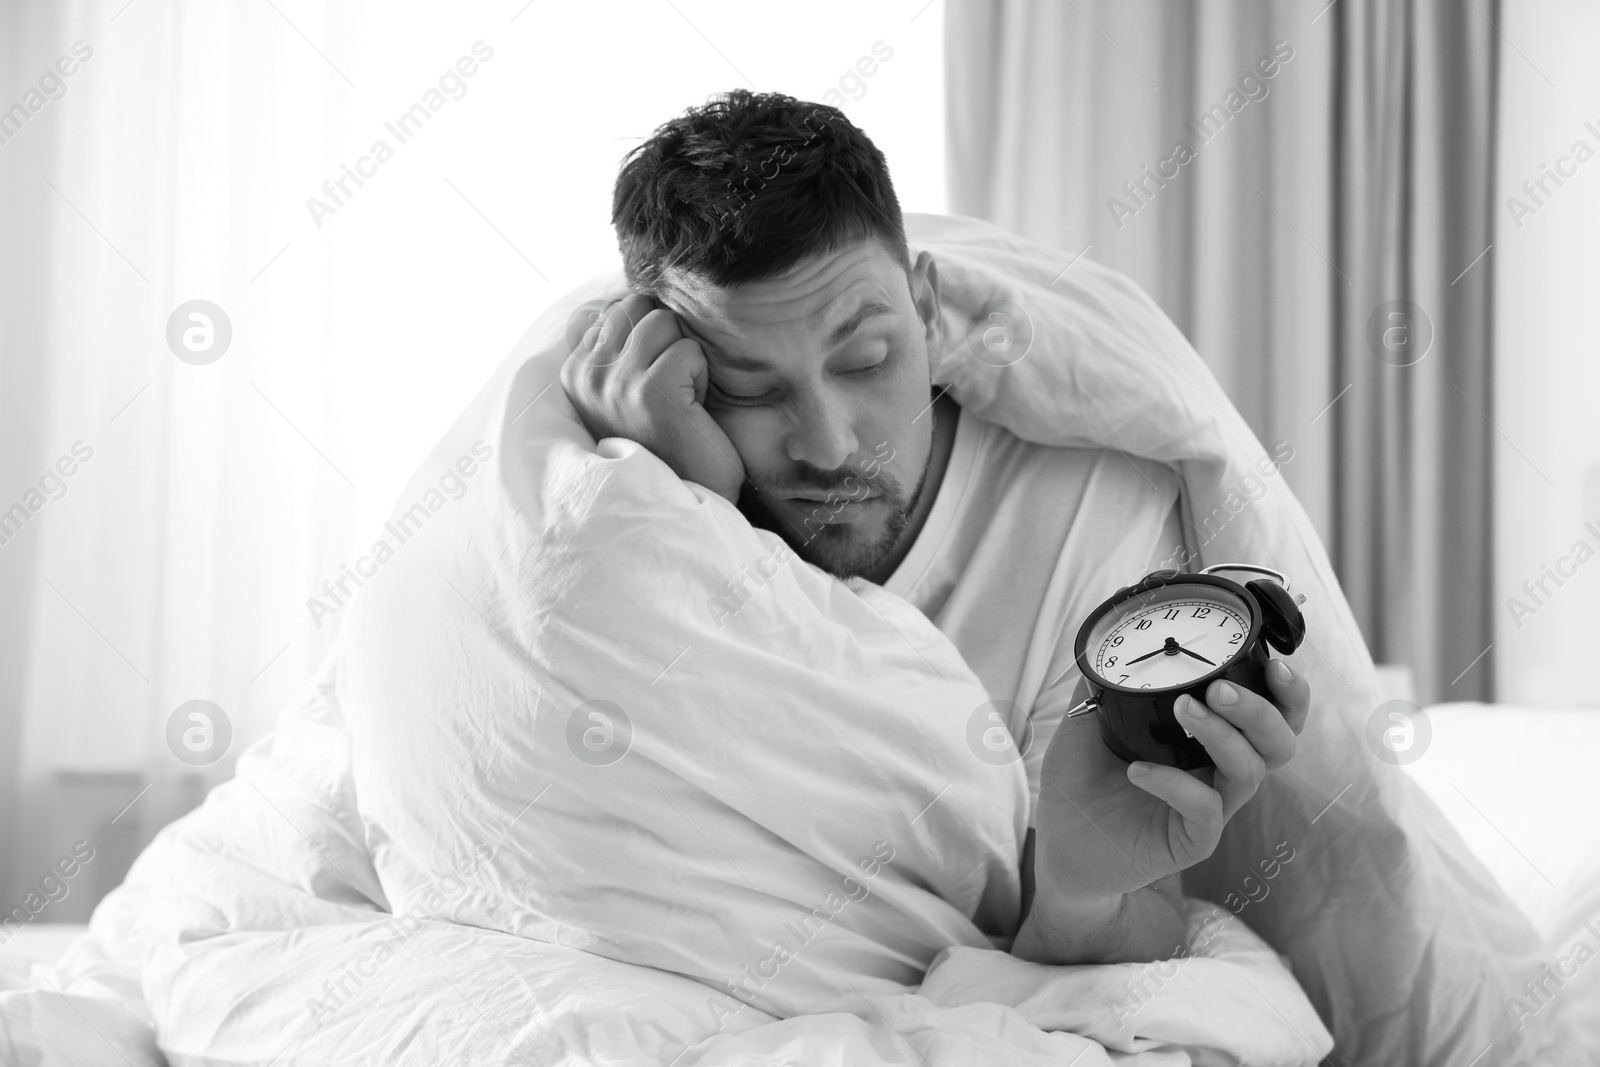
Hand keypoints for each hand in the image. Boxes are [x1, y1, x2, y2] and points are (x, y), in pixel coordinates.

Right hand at [559, 293, 744, 502]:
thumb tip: (623, 291)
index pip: (617, 307)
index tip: (651, 384)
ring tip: (679, 401)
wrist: (691, 499)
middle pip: (639, 306)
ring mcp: (612, 385)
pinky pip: (688, 350)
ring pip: (663, 322)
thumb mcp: (628, 388)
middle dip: (667, 339)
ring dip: (685, 358)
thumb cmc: (669, 441)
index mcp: (574, 372)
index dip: (649, 337)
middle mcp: (585, 377)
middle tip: (671, 390)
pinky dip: (701, 377)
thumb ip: (617, 342)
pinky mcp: (647, 393)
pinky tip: (690, 412)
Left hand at [1030, 660, 1310, 907]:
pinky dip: (1177, 785)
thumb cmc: (1079, 784)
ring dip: (1222, 735)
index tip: (1275, 664)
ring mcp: (1210, 808)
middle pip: (1278, 742)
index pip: (1271, 713)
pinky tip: (1138, 771)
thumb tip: (1106, 639)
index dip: (1286, 692)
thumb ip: (1102, 685)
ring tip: (1183, 709)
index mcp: (1209, 739)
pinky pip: (1206, 810)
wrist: (1060, 845)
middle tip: (1220, 689)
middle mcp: (1219, 771)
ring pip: (1250, 771)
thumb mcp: (1085, 724)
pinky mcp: (1193, 840)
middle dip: (1260, 710)